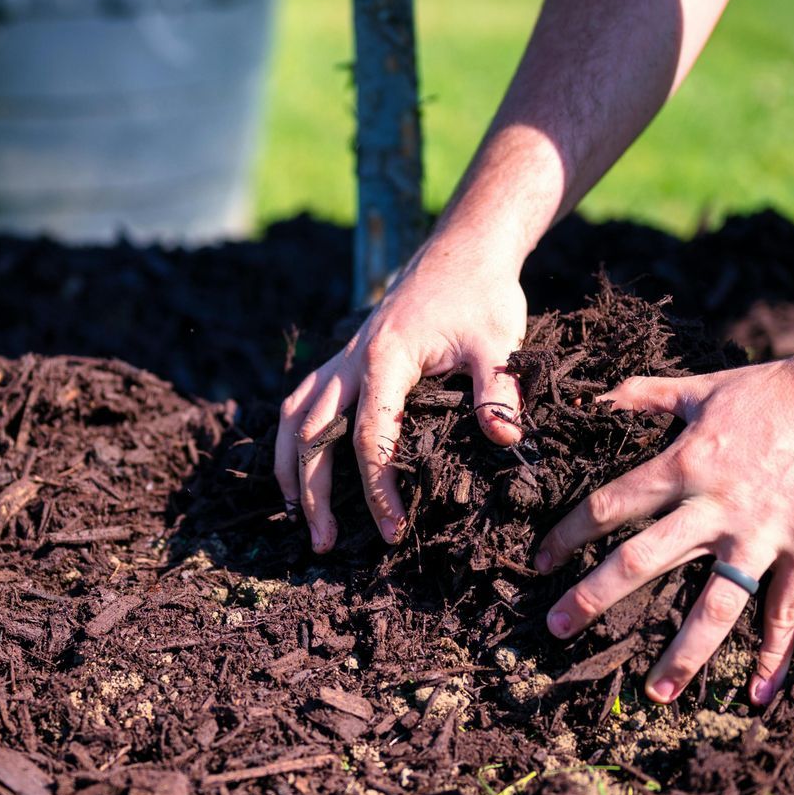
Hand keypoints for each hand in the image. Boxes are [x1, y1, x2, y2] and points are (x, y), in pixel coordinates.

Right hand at [275, 235, 527, 551]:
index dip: (377, 489)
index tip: (392, 530)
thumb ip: (499, 390)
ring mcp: (343, 358)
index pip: (368, 437)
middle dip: (313, 493)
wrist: (462, 250)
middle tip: (324, 544)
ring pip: (293, 416)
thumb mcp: (498, 341)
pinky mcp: (346, 358)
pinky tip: (298, 468)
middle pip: (312, 434)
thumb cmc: (482, 295)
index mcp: (385, 360)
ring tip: (296, 516)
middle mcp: (352, 360)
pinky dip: (292, 437)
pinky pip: (302, 400)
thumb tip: (504, 440)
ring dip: (289, 468)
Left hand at [537, 350, 793, 706]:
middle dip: (594, 597)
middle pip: (641, 561)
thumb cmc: (779, 388)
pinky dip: (774, 654)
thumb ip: (646, 395)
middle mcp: (716, 506)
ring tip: (657, 694)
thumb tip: (597, 397)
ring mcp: (763, 534)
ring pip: (714, 605)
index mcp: (684, 464)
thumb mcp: (705, 386)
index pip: (610, 506)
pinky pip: (786, 611)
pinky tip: (759, 693)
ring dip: (683, 653)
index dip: (568, 535)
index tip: (540, 561)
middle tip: (557, 629)